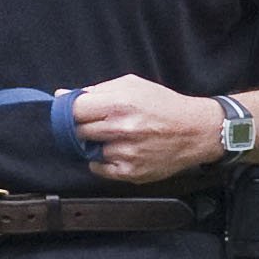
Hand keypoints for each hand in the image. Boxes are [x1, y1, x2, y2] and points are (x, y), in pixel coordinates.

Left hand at [69, 77, 226, 183]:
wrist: (195, 132)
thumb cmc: (163, 105)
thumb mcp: (132, 85)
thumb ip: (96, 90)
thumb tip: (63, 95)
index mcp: (119, 103)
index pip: (73, 110)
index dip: (65, 110)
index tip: (66, 111)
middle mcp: (120, 129)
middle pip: (77, 132)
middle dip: (80, 127)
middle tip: (93, 123)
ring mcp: (124, 154)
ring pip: (87, 151)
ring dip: (94, 144)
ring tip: (114, 136)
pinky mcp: (129, 173)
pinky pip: (99, 168)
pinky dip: (103, 160)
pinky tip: (119, 150)